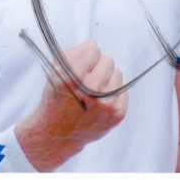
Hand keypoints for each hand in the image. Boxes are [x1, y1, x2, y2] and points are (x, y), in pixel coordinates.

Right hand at [16, 40, 127, 170]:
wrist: (58, 133)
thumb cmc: (58, 97)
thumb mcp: (55, 71)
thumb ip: (74, 53)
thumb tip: (94, 46)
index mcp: (70, 79)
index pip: (93, 48)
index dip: (85, 56)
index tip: (80, 67)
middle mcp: (89, 92)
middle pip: (108, 59)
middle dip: (97, 67)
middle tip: (86, 81)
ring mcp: (105, 105)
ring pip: (117, 73)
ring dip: (106, 80)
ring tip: (93, 92)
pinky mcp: (117, 115)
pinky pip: (124, 89)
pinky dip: (113, 92)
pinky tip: (100, 102)